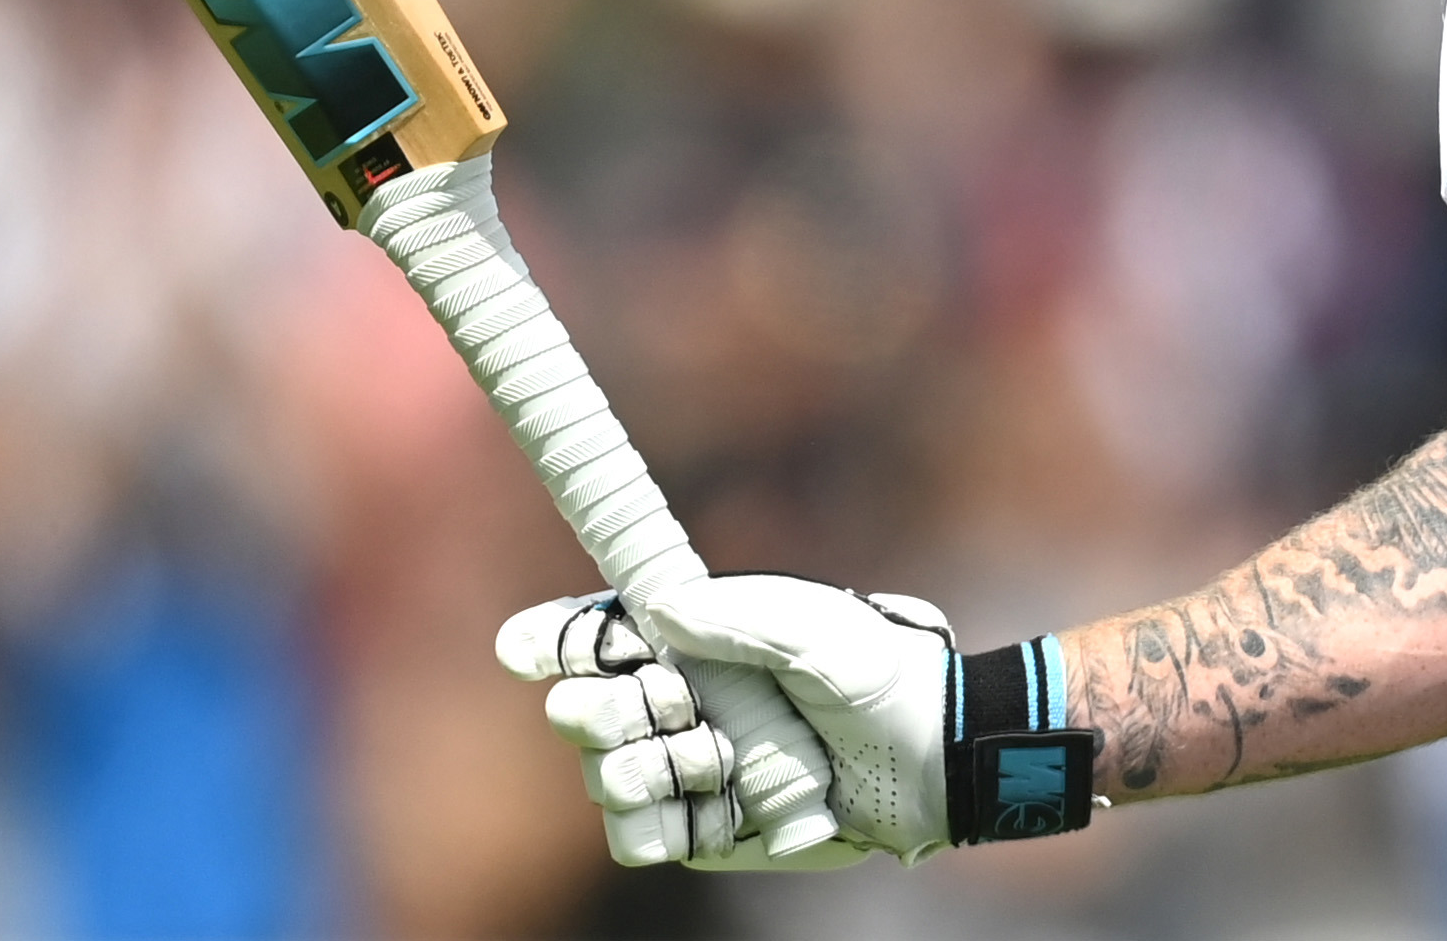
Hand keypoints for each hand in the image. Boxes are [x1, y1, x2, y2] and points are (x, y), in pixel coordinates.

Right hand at [498, 581, 954, 867]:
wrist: (925, 758)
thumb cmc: (874, 674)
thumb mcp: (815, 626)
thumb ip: (735, 617)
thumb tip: (657, 611)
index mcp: (690, 639)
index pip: (594, 637)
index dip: (552, 640)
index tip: (521, 649)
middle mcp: (674, 703)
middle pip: (581, 712)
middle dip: (610, 710)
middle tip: (673, 703)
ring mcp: (683, 768)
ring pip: (605, 777)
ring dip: (649, 768)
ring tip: (716, 756)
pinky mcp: (700, 828)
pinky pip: (636, 836)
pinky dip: (658, 823)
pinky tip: (710, 800)